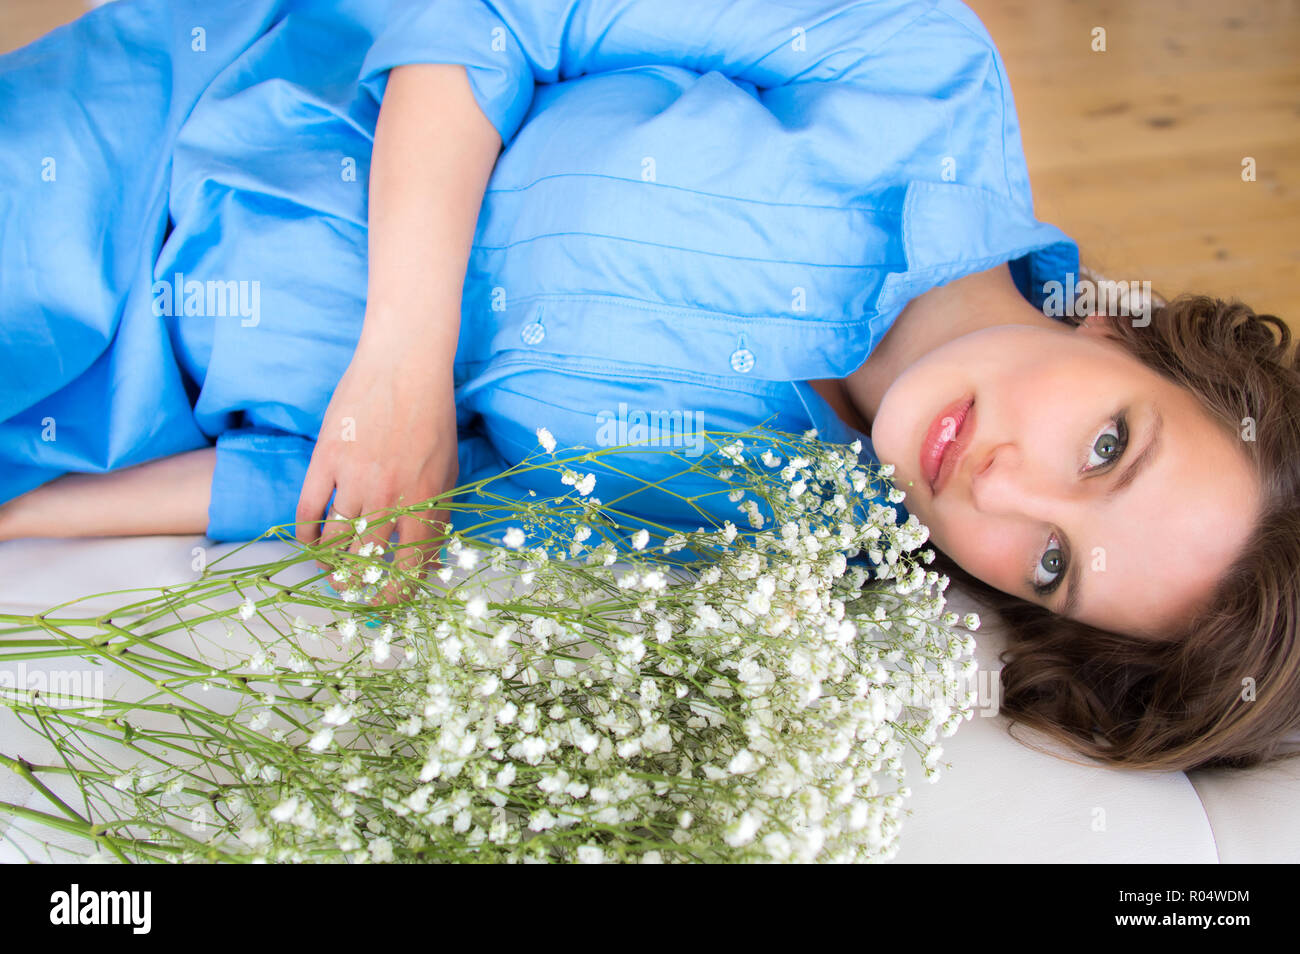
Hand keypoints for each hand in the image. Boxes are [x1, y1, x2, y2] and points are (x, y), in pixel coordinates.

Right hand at [295, 336, 458, 604]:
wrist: (405, 364)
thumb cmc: (432, 418)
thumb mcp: (450, 471)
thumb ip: (440, 517)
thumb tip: (429, 563)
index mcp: (425, 503)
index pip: (408, 568)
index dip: (394, 595)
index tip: (385, 602)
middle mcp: (389, 497)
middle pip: (363, 562)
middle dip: (355, 585)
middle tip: (351, 588)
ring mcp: (354, 478)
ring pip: (333, 541)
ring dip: (328, 564)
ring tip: (330, 571)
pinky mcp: (326, 459)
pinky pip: (307, 510)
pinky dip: (305, 532)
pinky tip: (310, 540)